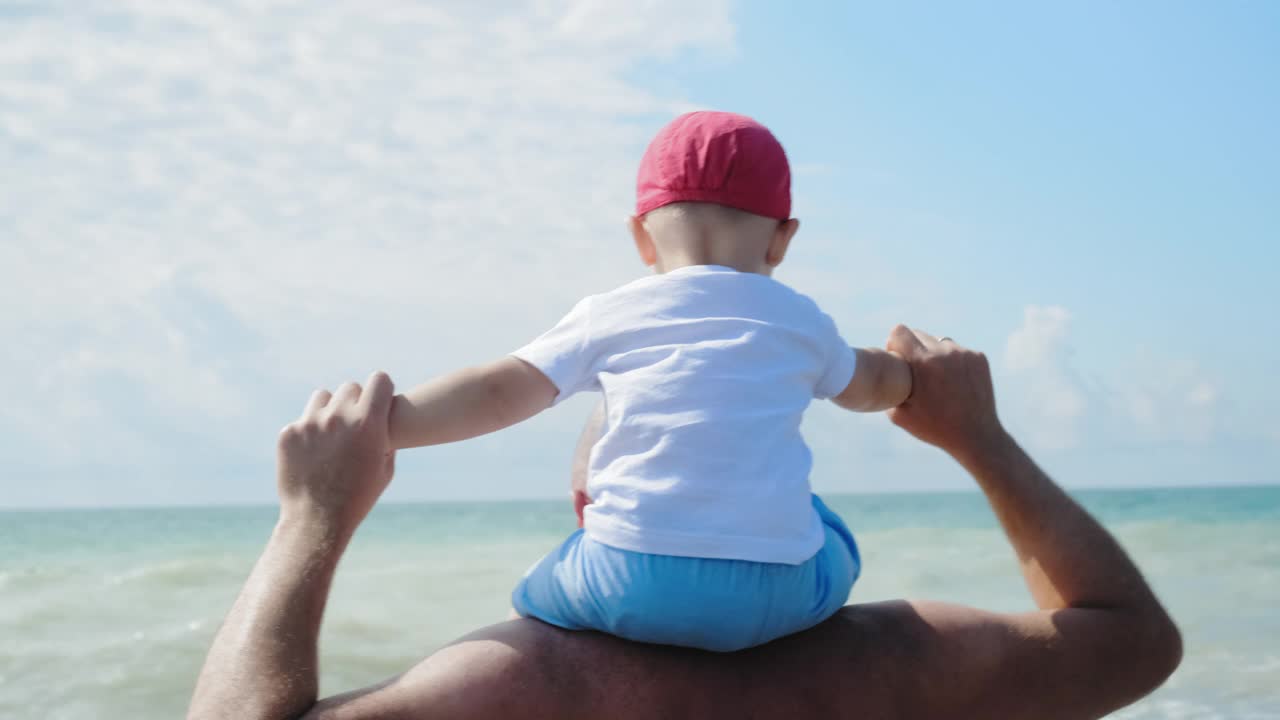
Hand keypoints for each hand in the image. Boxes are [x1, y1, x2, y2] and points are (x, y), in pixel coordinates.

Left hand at [276, 371, 396, 537]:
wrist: (317, 520)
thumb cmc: (358, 497)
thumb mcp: (385, 468)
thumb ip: (385, 436)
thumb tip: (382, 419)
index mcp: (368, 423)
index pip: (379, 380)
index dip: (382, 389)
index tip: (380, 399)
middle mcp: (339, 416)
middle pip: (350, 388)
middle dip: (355, 402)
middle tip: (355, 423)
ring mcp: (310, 423)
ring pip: (323, 397)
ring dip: (330, 410)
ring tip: (332, 435)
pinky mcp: (289, 433)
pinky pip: (302, 419)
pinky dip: (309, 432)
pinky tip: (313, 453)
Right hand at [884, 326, 1006, 461]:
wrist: (976, 437)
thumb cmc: (935, 428)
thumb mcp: (898, 414)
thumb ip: (888, 389)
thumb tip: (881, 374)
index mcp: (924, 362)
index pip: (899, 331)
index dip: (893, 343)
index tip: (896, 357)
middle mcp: (945, 352)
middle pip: (919, 334)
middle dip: (912, 348)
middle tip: (914, 370)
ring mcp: (965, 353)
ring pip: (939, 341)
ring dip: (933, 353)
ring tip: (935, 378)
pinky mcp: (979, 357)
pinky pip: (958, 350)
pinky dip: (952, 361)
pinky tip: (954, 382)